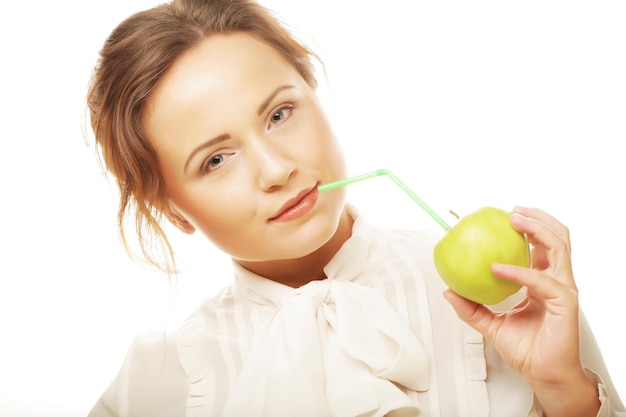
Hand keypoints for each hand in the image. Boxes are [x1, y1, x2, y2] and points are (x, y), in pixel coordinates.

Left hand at [444, 206, 599, 415]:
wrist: (543, 374)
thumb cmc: (526, 349)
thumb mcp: (491, 324)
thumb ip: (472, 308)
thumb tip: (448, 291)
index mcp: (543, 281)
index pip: (539, 246)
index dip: (525, 228)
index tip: (502, 216)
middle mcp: (556, 281)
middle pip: (555, 238)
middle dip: (536, 218)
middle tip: (510, 210)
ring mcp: (563, 289)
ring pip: (558, 246)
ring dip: (536, 228)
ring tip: (514, 219)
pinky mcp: (565, 302)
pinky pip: (541, 280)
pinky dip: (519, 271)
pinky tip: (497, 268)